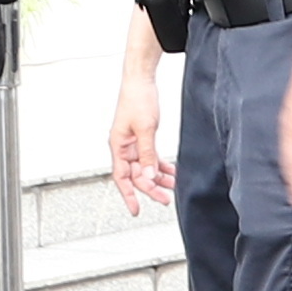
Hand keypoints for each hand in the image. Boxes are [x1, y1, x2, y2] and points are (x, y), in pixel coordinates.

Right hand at [108, 58, 171, 215]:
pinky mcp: (143, 138)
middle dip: (151, 188)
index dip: (128, 195)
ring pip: (146, 168)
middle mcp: (124, 147)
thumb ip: (147, 154)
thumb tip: (150, 176)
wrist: (141, 80)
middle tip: (165, 199)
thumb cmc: (137, 99)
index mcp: (118, 146)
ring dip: (158, 178)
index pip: (121, 177)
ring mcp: (133, 143)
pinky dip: (161, 166)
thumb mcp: (145, 129)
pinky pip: (151, 158)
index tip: (135, 209)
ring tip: (173, 186)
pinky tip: (172, 172)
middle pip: (136, 175)